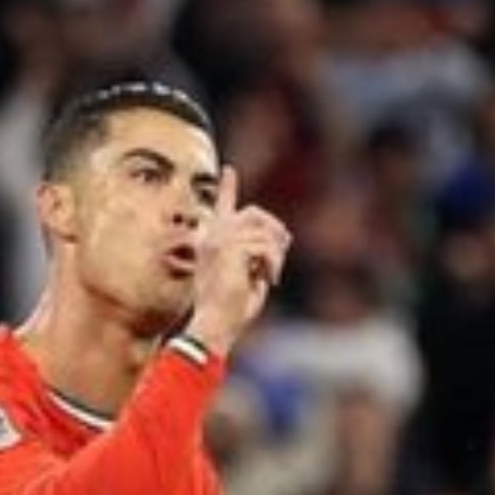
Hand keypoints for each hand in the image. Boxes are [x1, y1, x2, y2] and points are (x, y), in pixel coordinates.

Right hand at [185, 167, 291, 353]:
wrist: (215, 324)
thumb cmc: (231, 310)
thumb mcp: (250, 277)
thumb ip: (260, 255)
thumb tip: (282, 236)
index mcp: (213, 242)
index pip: (222, 208)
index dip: (227, 187)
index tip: (229, 170)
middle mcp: (212, 236)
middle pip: (255, 213)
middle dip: (274, 231)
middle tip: (279, 255)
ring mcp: (219, 240)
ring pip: (264, 231)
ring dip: (276, 255)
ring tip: (270, 276)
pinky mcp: (230, 249)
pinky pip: (265, 246)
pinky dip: (274, 263)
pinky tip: (269, 280)